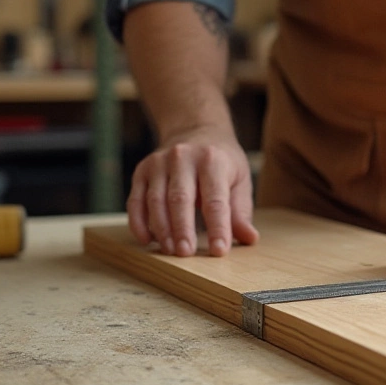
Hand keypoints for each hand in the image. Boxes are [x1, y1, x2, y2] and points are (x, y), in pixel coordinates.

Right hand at [127, 125, 258, 256]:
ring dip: (161, 229)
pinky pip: (136, 200)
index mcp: (213, 160)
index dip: (217, 227)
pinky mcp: (142, 171)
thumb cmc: (221, 162)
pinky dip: (139, 222)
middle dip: (182, 229)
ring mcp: (159, 163)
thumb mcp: (239, 180)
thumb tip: (249, 238)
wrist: (194, 130)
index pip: (215, 199)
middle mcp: (183, 157)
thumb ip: (240, 211)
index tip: (219, 251)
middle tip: (185, 254)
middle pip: (180, 199)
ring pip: (156, 200)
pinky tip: (147, 240)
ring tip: (170, 251)